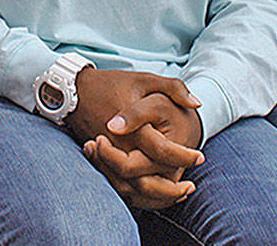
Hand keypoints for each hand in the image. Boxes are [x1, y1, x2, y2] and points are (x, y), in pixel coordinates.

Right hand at [69, 69, 203, 208]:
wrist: (77, 92)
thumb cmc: (113, 84)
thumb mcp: (145, 79)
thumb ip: (174, 88)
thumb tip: (197, 103)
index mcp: (133, 127)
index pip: (162, 151)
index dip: (184, 157)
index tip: (200, 157)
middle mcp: (119, 147)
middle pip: (146, 180)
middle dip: (170, 189)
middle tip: (190, 187)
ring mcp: (108, 158)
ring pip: (133, 189)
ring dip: (157, 197)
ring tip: (179, 194)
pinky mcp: (102, 163)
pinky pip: (121, 187)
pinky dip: (141, 196)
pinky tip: (158, 194)